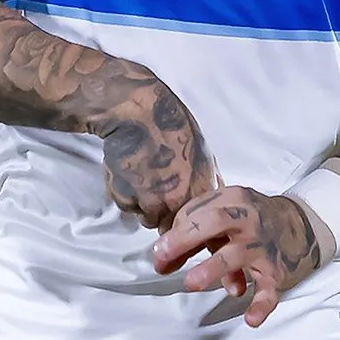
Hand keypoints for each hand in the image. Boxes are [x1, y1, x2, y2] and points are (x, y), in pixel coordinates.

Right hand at [98, 87, 217, 228]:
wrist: (139, 113)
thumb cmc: (171, 126)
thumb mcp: (203, 153)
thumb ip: (207, 179)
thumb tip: (213, 195)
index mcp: (199, 190)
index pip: (196, 225)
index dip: (185, 220)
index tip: (178, 214)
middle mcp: (177, 200)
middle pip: (170, 225)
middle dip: (164, 213)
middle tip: (156, 188)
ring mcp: (151, 201)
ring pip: (147, 217)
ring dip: (144, 204)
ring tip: (143, 176)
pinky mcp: (126, 197)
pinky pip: (127, 206)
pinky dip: (126, 194)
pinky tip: (130, 171)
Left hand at [151, 187, 319, 326]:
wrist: (301, 223)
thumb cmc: (250, 218)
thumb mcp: (224, 212)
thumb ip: (191, 232)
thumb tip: (161, 260)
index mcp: (233, 199)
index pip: (200, 212)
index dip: (175, 232)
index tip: (157, 251)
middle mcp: (249, 220)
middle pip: (216, 222)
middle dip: (186, 239)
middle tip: (163, 258)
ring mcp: (263, 247)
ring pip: (238, 256)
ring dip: (213, 269)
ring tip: (192, 283)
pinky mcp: (277, 272)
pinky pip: (270, 290)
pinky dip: (261, 305)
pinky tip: (250, 319)